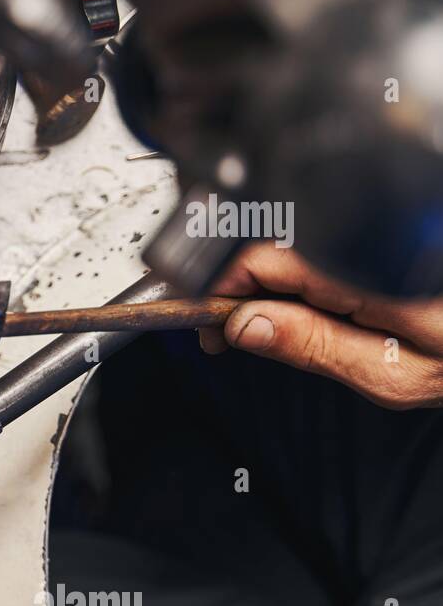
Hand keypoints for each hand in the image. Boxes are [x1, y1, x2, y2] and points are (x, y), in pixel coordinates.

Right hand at [199, 244, 442, 409]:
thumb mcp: (394, 372)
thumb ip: (314, 347)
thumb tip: (246, 326)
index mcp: (363, 269)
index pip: (259, 256)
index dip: (220, 291)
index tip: (212, 327)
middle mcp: (367, 237)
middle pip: (274, 243)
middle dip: (244, 288)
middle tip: (238, 334)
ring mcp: (377, 234)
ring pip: (301, 243)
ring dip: (278, 281)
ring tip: (284, 325)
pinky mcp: (388, 239)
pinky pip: (332, 244)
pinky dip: (312, 274)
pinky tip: (324, 305)